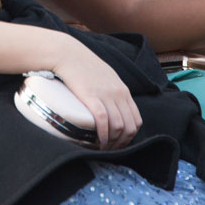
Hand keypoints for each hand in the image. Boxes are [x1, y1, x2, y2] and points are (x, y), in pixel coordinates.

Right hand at [50, 35, 141, 149]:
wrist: (68, 54)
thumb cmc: (83, 65)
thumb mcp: (105, 76)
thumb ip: (112, 91)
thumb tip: (112, 107)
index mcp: (123, 90)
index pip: (136, 120)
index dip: (130, 136)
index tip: (119, 143)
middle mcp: (118, 94)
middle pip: (129, 127)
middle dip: (122, 143)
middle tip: (110, 150)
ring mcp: (106, 96)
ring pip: (118, 127)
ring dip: (112, 142)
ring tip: (103, 148)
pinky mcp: (92, 97)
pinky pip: (104, 121)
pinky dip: (103, 136)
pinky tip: (98, 142)